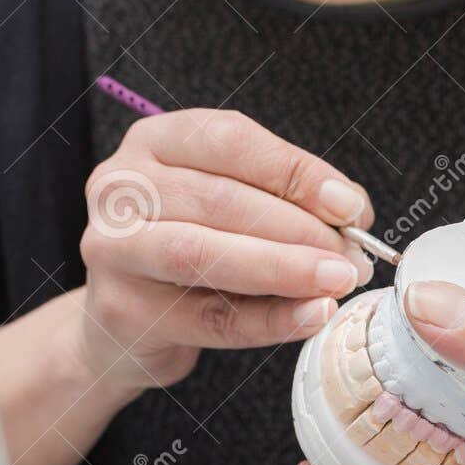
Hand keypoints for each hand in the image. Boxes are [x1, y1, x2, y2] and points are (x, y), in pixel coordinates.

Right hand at [74, 109, 375, 391]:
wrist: (127, 322)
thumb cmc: (192, 246)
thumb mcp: (233, 204)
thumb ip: (286, 198)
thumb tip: (351, 213)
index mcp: (155, 142)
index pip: (231, 142)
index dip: (296, 173)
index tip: (350, 206)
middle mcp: (121, 186)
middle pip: (220, 200)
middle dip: (300, 228)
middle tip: (352, 256)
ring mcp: (112, 249)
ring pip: (204, 254)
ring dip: (284, 268)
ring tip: (338, 279)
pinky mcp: (122, 311)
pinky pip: (209, 318)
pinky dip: (270, 319)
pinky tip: (312, 315)